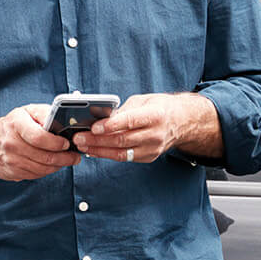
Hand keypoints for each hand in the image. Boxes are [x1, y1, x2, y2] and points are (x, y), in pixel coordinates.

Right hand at [0, 104, 81, 180]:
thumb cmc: (12, 125)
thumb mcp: (27, 112)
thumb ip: (45, 114)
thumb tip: (63, 121)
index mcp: (16, 125)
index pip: (39, 137)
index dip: (56, 143)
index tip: (67, 143)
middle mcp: (11, 143)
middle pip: (44, 156)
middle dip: (65, 158)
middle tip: (75, 156)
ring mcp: (11, 160)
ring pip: (43, 168)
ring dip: (59, 166)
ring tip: (67, 160)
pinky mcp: (12, 172)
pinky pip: (36, 175)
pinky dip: (48, 171)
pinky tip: (53, 165)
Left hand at [72, 93, 214, 161]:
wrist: (181, 122)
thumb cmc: (159, 108)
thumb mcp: (142, 101)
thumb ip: (122, 110)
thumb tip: (100, 118)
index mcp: (155, 115)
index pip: (130, 122)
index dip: (110, 126)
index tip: (94, 127)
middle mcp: (155, 134)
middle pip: (122, 140)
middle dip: (97, 140)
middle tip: (79, 138)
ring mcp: (152, 148)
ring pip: (121, 153)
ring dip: (98, 150)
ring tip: (82, 146)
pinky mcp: (148, 157)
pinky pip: (124, 158)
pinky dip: (107, 154)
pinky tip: (94, 151)